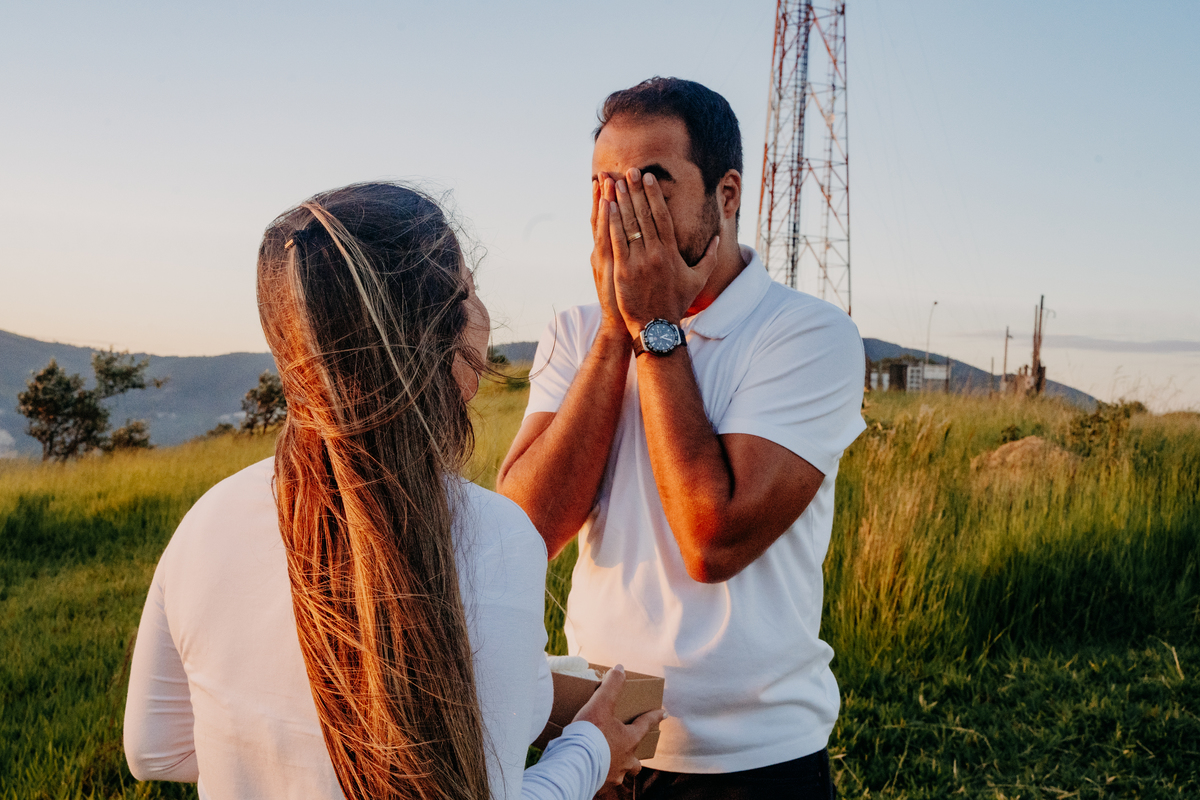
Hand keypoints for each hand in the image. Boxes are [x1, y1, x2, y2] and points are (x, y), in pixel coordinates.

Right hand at [572, 665, 665, 787]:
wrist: (575, 763)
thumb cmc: (590, 733)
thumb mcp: (601, 703)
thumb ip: (612, 685)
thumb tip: (620, 668)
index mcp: (629, 740)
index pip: (646, 724)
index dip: (655, 716)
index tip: (664, 713)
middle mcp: (626, 760)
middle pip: (637, 760)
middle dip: (634, 755)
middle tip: (627, 748)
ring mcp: (614, 775)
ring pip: (622, 772)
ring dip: (618, 766)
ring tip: (607, 760)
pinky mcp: (600, 785)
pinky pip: (605, 780)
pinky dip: (601, 774)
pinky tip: (592, 770)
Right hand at [591, 177, 625, 335]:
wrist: (623, 323)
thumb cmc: (628, 300)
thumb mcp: (621, 275)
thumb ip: (625, 256)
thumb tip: (634, 240)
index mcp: (607, 252)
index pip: (606, 219)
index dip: (605, 199)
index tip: (607, 179)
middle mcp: (603, 252)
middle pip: (604, 217)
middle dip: (606, 194)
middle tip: (606, 172)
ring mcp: (605, 259)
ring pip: (604, 225)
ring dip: (605, 201)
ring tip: (607, 180)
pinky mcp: (611, 267)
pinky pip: (608, 239)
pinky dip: (606, 222)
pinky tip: (608, 205)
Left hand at [607, 167, 719, 337]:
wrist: (656, 326)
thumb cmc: (677, 303)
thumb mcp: (698, 280)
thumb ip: (710, 258)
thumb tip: (717, 238)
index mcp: (671, 252)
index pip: (663, 216)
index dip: (654, 195)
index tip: (648, 178)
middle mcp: (655, 253)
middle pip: (644, 215)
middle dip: (636, 191)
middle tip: (629, 171)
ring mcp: (637, 261)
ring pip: (628, 224)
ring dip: (621, 201)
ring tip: (615, 183)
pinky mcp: (622, 270)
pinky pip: (616, 240)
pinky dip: (610, 222)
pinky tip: (606, 206)